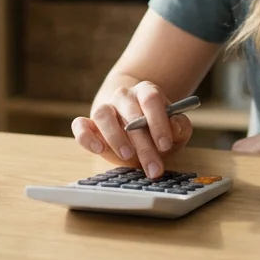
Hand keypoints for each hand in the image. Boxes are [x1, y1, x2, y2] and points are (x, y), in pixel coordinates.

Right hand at [71, 81, 192, 177]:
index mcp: (146, 92)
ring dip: (115, 136)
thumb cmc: (156, 129)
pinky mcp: (87, 124)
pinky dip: (86, 136)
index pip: (151, 99)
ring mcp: (104, 107)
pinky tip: (98, 149)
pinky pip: (80, 125)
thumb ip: (179, 127)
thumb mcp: (175, 130)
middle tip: (153, 167)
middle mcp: (123, 96)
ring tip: (127, 155)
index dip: (158, 122)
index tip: (165, 145)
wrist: (134, 126)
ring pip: (103, 114)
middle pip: (130, 113)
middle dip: (143, 143)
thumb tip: (175, 126)